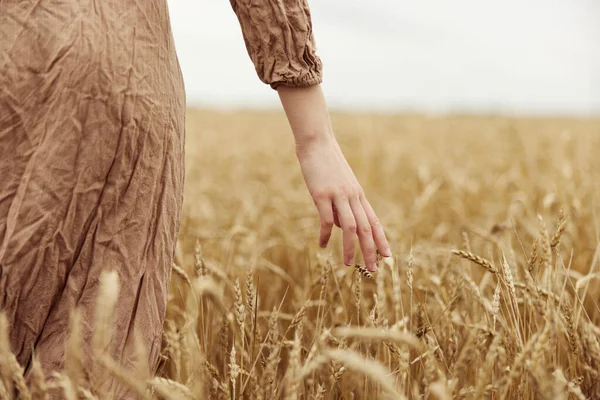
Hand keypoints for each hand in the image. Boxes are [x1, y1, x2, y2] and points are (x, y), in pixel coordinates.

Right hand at [277, 84, 390, 271]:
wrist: (317, 143)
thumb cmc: (327, 164)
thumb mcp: (339, 185)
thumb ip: (342, 206)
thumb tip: (339, 227)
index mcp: (359, 195)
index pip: (374, 221)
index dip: (381, 240)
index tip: (387, 256)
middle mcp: (353, 196)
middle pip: (366, 227)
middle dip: (370, 250)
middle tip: (373, 269)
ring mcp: (338, 195)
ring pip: (350, 226)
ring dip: (350, 247)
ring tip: (347, 263)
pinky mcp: (322, 194)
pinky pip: (325, 219)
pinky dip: (325, 234)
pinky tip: (321, 244)